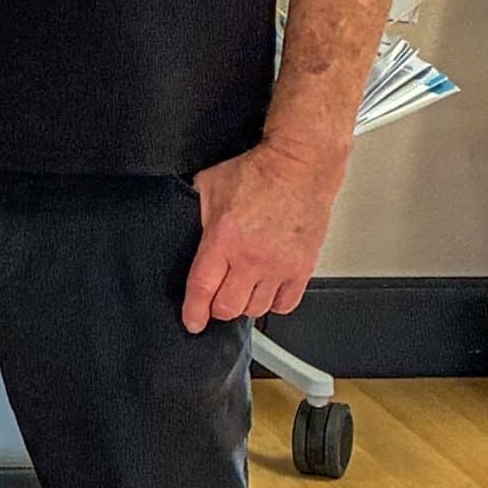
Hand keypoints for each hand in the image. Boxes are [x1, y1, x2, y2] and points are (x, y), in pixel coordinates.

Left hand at [181, 139, 344, 332]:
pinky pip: (286, 304)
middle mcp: (252, 258)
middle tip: (214, 301)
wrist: (300, 166)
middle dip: (216, 308)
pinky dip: (273, 303)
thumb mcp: (209, 187)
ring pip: (256, 309)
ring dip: (244, 305)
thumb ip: (197, 215)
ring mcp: (280, 266)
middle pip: (229, 307)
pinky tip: (265, 292)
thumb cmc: (258, 172)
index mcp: (223, 239)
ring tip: (239, 292)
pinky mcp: (302, 267)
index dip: (194, 311)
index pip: (202, 288)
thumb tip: (185, 227)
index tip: (192, 322)